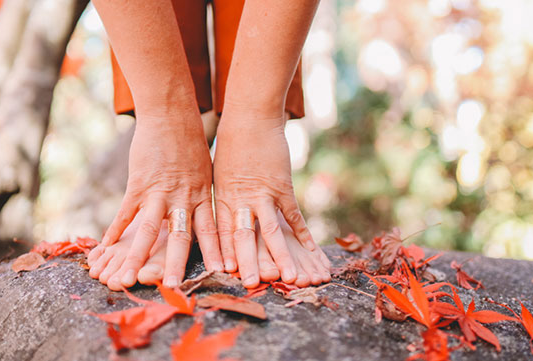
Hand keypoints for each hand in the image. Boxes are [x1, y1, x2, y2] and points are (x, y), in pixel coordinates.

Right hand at [100, 113, 222, 288]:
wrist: (171, 114)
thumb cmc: (190, 142)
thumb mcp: (205, 170)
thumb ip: (203, 195)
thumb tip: (207, 214)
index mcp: (201, 195)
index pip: (211, 229)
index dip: (216, 251)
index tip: (223, 271)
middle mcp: (183, 197)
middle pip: (181, 236)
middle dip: (177, 264)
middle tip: (173, 288)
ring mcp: (159, 191)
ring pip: (149, 229)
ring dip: (139, 256)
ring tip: (130, 277)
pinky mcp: (139, 183)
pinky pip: (125, 211)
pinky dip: (115, 229)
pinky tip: (105, 246)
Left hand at [213, 110, 315, 287]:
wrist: (250, 117)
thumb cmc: (231, 145)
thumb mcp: (218, 175)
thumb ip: (222, 201)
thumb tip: (219, 221)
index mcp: (222, 199)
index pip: (220, 232)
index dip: (222, 255)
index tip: (223, 276)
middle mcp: (241, 200)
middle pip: (243, 236)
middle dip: (248, 263)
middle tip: (252, 284)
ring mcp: (264, 194)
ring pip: (271, 230)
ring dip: (282, 256)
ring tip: (290, 277)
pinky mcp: (283, 187)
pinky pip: (294, 216)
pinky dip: (304, 235)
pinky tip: (314, 252)